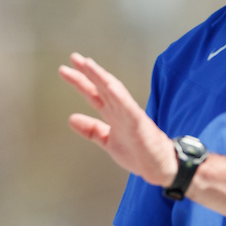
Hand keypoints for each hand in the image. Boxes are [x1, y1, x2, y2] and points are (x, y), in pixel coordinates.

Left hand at [59, 53, 177, 186]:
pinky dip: (120, 97)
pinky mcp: (139, 124)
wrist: (159, 167)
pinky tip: (111, 86)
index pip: (94, 93)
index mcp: (112, 114)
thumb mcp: (107, 141)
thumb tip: (71, 119)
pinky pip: (129, 108)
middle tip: (74, 58)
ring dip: (102, 77)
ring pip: (115, 91)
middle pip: (102, 86)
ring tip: (89, 65)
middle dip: (88, 72)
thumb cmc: (138, 153)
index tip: (65, 70)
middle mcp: (120, 110)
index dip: (80, 81)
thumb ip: (91, 129)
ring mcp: (130, 115)